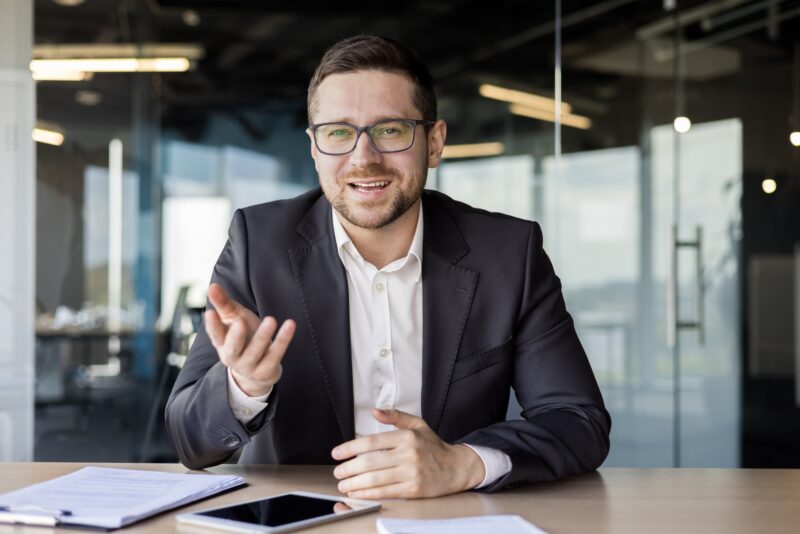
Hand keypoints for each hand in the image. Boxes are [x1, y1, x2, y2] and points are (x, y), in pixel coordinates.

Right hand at [204, 283, 295, 395]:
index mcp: (222, 343)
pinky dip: (283, 340)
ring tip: (271, 320)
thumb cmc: (244, 336)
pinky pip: (276, 354)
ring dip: (263, 336)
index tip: (210, 313)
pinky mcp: (266, 370)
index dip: (212, 325)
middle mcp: (233, 357)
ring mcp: (249, 366)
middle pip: (232, 348)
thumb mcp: (234, 318)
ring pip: (255, 351)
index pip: (215, 335)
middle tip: (239, 322)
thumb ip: (223, 303)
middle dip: (236, 337)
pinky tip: (290, 325)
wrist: (258, 368)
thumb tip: (212, 286)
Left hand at [331, 408, 484, 498]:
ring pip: (376, 479)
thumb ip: (395, 416)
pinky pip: (386, 492)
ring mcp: (412, 473)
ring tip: (343, 484)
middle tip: (337, 472)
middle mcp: (409, 454)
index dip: (350, 448)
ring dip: (355, 483)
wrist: (456, 467)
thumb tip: (374, 411)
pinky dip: (368, 494)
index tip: (337, 453)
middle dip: (349, 468)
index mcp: (407, 436)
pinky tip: (358, 493)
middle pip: (370, 462)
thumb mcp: (417, 424)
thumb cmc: (433, 446)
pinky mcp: (414, 490)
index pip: (371, 442)